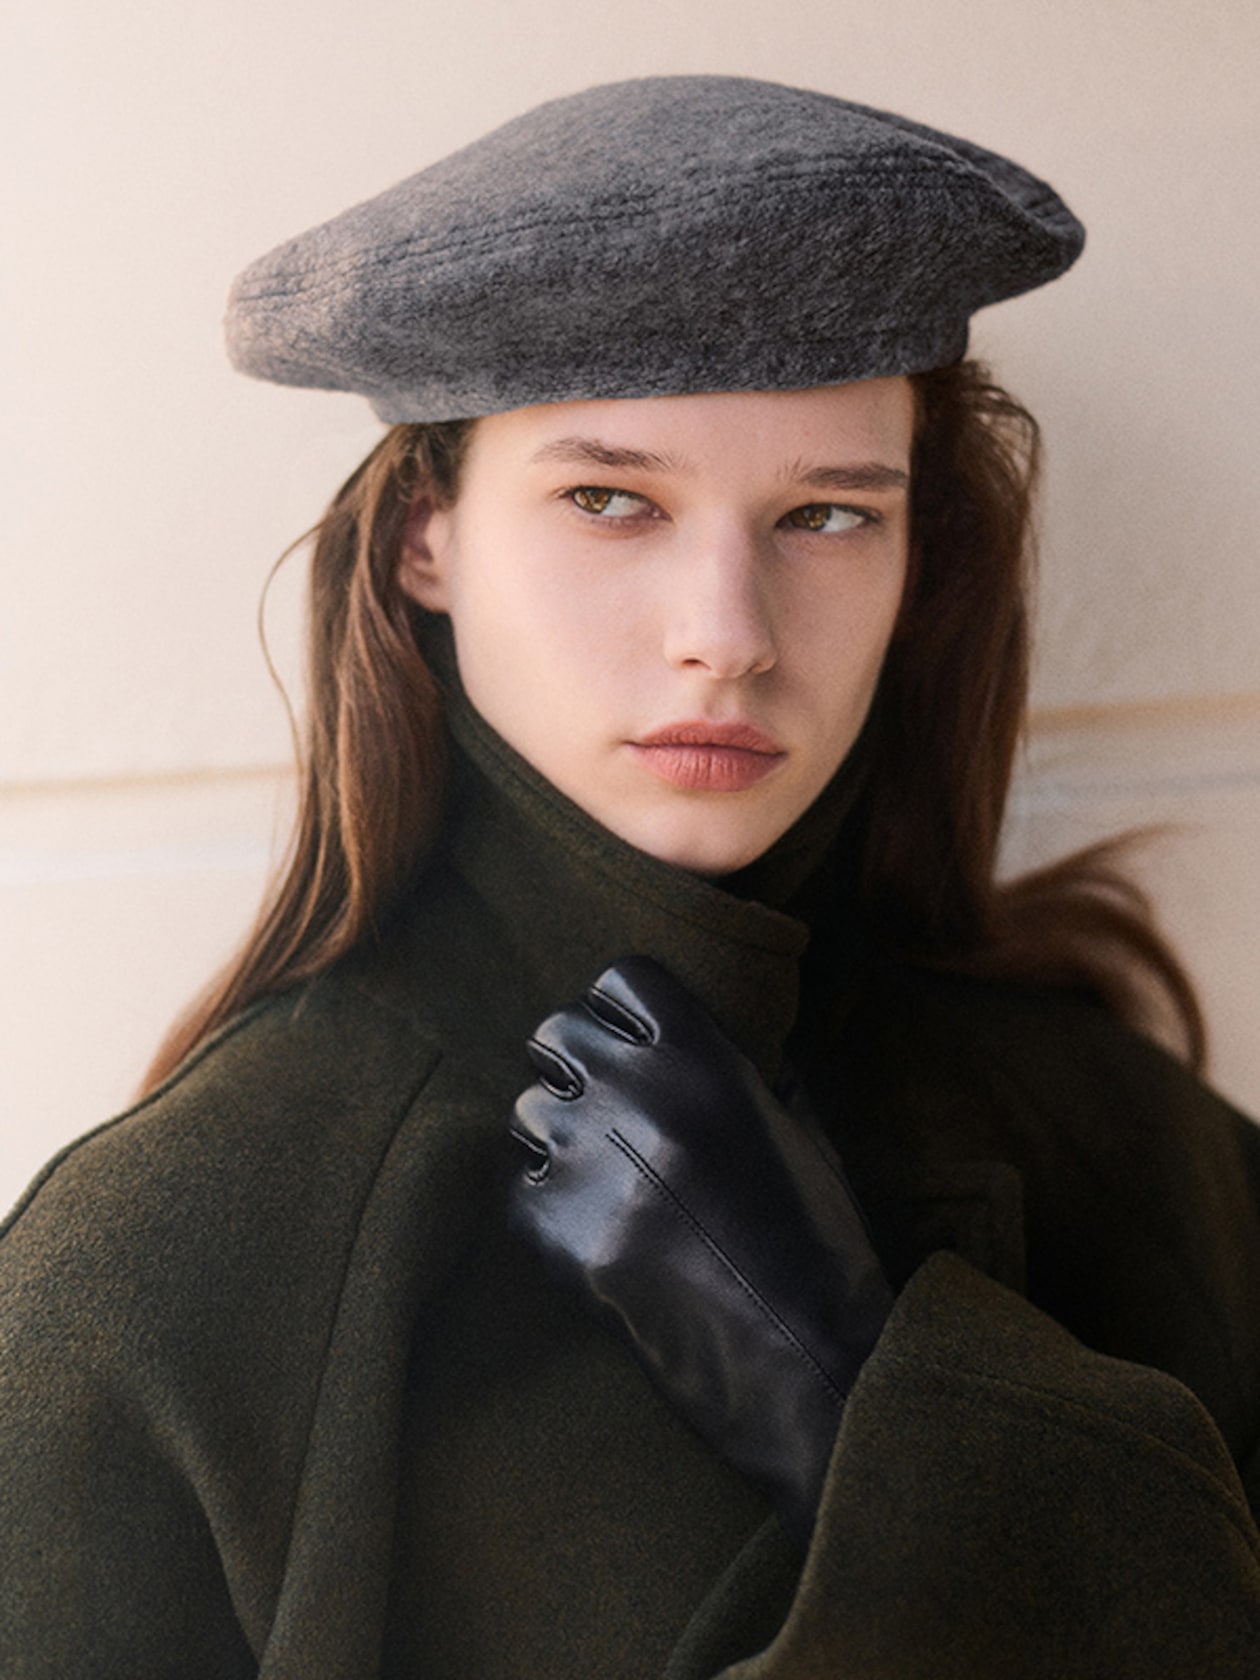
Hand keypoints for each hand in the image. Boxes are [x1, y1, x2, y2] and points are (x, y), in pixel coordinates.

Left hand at [509, 956, 890, 1547]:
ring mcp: (594, 1164)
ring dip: (557, 1140)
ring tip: (605, 1183)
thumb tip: (718, 1047)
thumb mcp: (801, 1133)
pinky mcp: (561, 1235)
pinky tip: (599, 1238)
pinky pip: (521, 1192)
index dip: (620, 1015)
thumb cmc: (819, 1245)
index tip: (629, 1046)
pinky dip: (548, 1212)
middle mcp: (640, 1094)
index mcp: (706, 1058)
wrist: (809, 1359)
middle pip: (555, 1032)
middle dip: (574, 1068)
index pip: (619, 981)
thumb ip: (751, 1076)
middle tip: (605, 1114)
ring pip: (526, 1111)